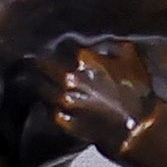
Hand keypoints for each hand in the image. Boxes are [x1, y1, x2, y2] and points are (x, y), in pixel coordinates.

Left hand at [38, 33, 166, 154]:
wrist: (136, 128)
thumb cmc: (136, 93)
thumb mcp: (130, 57)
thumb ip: (112, 43)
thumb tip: (99, 39)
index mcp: (83, 59)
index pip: (56, 46)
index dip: (51, 47)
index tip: (47, 47)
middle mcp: (68, 78)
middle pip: (39, 66)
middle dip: (35, 63)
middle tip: (30, 61)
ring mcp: (63, 100)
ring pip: (37, 87)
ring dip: (35, 82)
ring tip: (31, 78)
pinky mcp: (62, 120)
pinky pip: (45, 107)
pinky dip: (44, 102)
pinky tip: (45, 99)